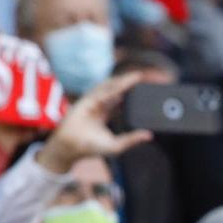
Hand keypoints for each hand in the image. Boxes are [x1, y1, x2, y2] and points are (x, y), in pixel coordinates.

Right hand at [40, 72, 156, 176]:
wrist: (72, 146)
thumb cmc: (91, 147)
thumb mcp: (116, 145)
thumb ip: (132, 140)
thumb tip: (149, 135)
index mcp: (107, 110)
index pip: (121, 96)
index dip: (131, 90)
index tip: (144, 86)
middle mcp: (100, 103)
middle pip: (117, 88)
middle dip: (129, 81)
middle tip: (143, 76)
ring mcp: (93, 100)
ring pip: (110, 87)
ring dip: (122, 81)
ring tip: (136, 77)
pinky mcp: (86, 101)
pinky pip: (101, 93)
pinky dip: (111, 90)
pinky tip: (122, 87)